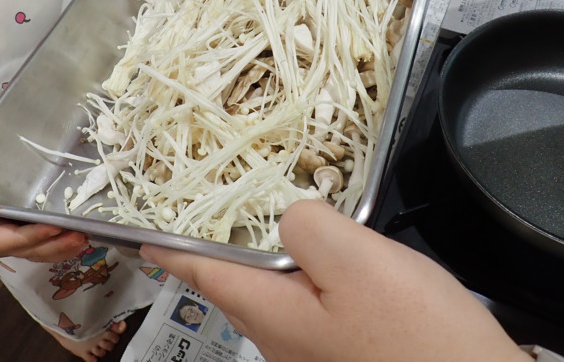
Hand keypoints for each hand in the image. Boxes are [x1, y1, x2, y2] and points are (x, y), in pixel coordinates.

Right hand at [0, 186, 88, 262]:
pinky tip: (74, 240)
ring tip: (86, 239)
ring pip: (41, 251)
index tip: (57, 225)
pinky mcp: (16, 241)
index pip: (18, 239)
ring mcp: (12, 246)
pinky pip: (40, 248)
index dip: (38, 233)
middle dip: (60, 244)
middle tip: (83, 235)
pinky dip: (58, 246)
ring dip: (64, 247)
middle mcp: (5, 247)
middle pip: (37, 249)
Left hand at [141, 200, 530, 361]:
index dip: (175, 251)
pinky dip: (304, 280)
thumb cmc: (418, 338)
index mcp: (274, 315)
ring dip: (266, 265)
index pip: (207, 274)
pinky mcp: (348, 357)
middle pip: (238, 288)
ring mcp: (315, 357)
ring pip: (274, 300)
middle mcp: (284, 344)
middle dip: (221, 253)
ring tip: (270, 230)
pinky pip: (308, 311)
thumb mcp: (358, 261)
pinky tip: (327, 268)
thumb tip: (289, 219)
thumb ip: (308, 227)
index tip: (145, 239)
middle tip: (214, 215)